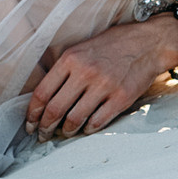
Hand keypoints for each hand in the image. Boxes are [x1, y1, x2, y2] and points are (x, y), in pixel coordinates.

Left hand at [25, 16, 177, 138]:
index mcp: (70, 58)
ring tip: (64, 133)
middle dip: (45, 127)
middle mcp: (85, 72)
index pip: (42, 92)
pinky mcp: (121, 98)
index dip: (32, 113)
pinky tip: (85, 129)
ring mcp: (104, 86)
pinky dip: (88, 130)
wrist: (148, 43)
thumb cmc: (112, 45)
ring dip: (66, 131)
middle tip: (42, 135)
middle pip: (55, 109)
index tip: (29, 124)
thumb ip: (63, 68)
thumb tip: (43, 96)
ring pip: (75, 119)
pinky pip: (97, 122)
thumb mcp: (81, 47)